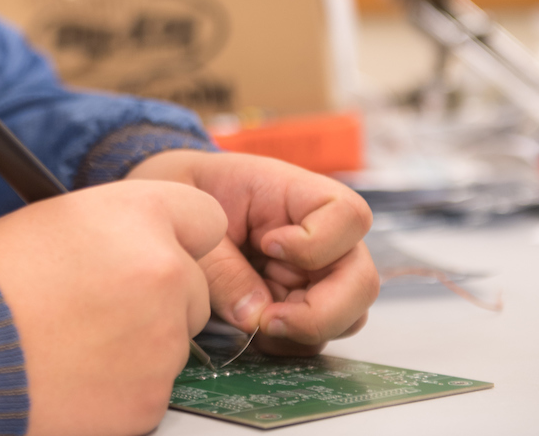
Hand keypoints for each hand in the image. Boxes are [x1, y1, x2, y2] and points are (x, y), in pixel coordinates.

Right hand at [0, 180, 225, 435]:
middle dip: (160, 297)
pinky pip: (151, 386)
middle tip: (100, 304)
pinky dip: (122, 384)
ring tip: (73, 339)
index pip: (204, 218)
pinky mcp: (149, 397)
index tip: (161, 250)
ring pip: (174, 340)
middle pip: (194, 286)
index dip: (178, 237)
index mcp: (139, 215)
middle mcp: (164, 272)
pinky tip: (74, 372)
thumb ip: (116, 226)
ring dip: (139, 342)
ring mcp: (162, 340)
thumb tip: (140, 242)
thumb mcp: (54, 220)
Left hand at [126, 150, 378, 356]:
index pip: (347, 215)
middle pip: (361, 279)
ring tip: (255, 324)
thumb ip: (223, 268)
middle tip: (268, 319)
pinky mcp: (300, 301)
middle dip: (321, 311)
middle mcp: (323, 237)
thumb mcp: (198, 221)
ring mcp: (316, 273)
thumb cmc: (191, 196)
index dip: (317, 242)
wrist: (177, 204)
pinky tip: (254, 330)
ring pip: (348, 315)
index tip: (267, 246)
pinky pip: (316, 334)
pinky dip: (289, 342)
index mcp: (299, 195)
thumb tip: (255, 317)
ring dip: (304, 331)